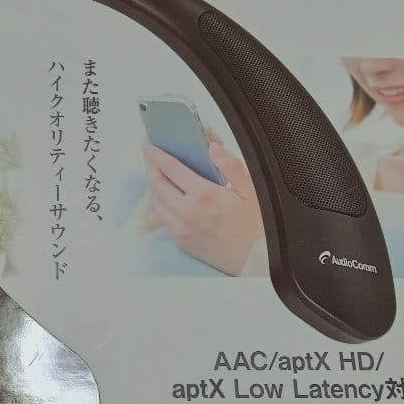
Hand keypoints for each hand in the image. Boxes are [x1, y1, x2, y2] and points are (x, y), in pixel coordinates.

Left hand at [141, 131, 262, 275]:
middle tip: (150, 156)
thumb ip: (230, 165)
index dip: (157, 154)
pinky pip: (162, 220)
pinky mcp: (181, 241)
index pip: (171, 169)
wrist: (255, 259)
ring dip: (154, 187)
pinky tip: (165, 198)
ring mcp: (181, 229)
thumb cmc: (255, 226)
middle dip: (151, 167)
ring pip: (156, 203)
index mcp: (203, 195)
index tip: (149, 144)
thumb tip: (212, 147)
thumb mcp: (250, 190)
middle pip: (158, 184)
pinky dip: (160, 205)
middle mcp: (187, 212)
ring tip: (157, 174)